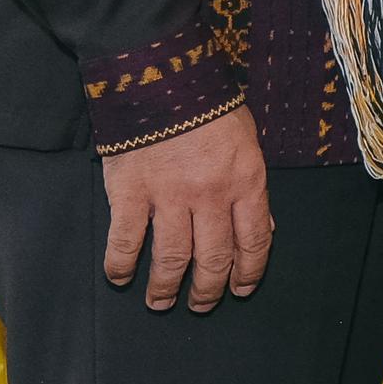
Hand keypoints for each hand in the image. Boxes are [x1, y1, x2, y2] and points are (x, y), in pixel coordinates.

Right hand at [100, 103, 274, 311]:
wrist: (162, 78)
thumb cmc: (210, 108)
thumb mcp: (248, 143)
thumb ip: (252, 188)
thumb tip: (262, 230)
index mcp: (246, 182)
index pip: (252, 242)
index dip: (247, 272)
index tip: (240, 289)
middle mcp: (211, 196)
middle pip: (212, 258)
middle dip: (207, 289)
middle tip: (200, 305)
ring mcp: (169, 197)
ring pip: (171, 258)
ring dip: (165, 287)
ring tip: (160, 302)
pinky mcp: (130, 193)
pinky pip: (126, 240)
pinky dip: (121, 265)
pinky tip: (120, 277)